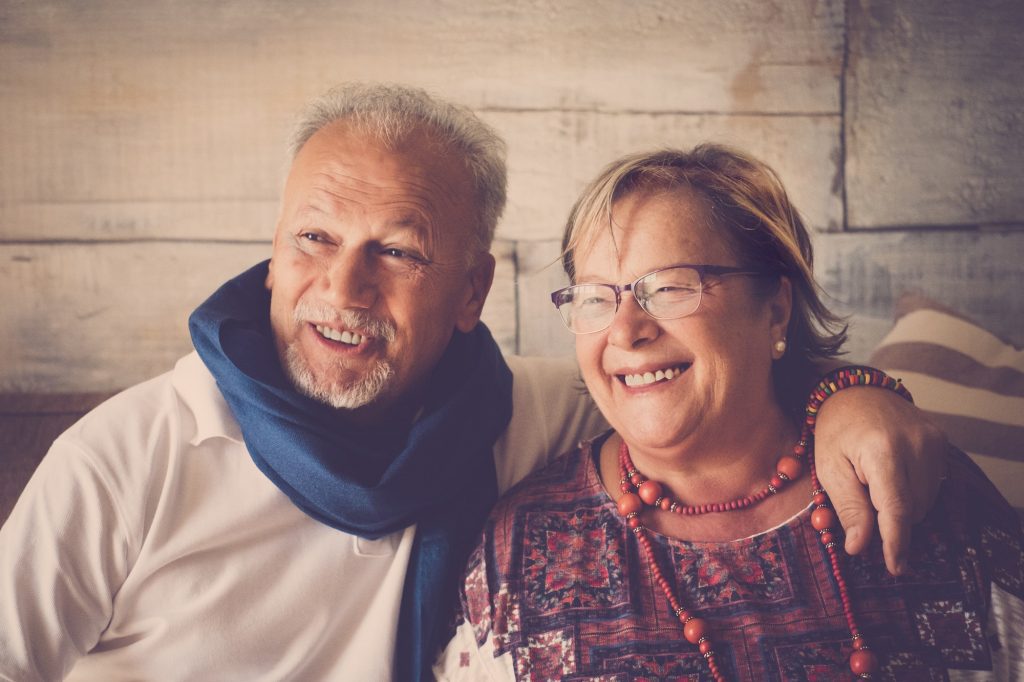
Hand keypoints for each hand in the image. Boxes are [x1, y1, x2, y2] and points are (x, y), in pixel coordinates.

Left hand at [813, 385, 948, 574]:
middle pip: (911, 509)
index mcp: (882, 450)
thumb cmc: (835, 430)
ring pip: (925, 501)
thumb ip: (848, 507)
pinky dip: (912, 491)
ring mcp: (933, 442)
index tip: (895, 567)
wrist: (856, 390)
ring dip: (901, 506)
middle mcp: (915, 444)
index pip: (897, 509)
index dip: (896, 542)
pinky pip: (932, 484)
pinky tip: (891, 476)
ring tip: (874, 482)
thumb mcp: (829, 468)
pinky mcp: (941, 442)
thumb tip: (860, 547)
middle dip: (888, 519)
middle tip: (862, 500)